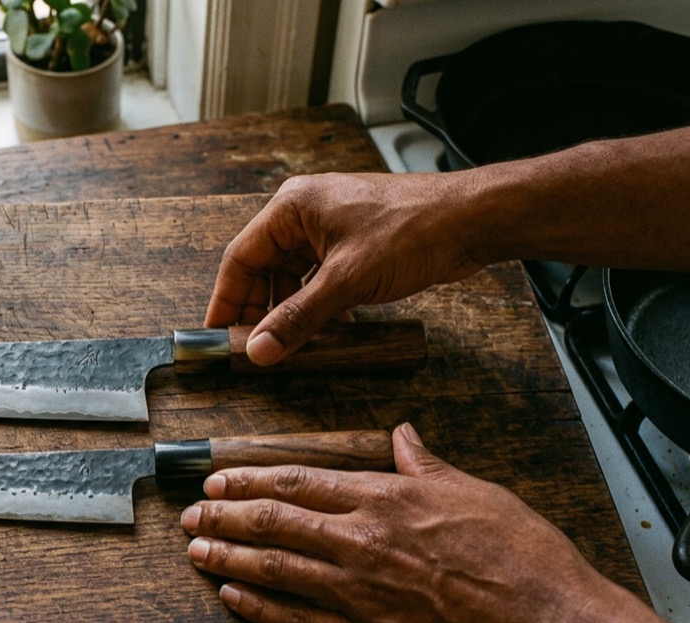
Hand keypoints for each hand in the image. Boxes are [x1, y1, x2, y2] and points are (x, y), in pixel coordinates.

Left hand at [180, 423, 617, 622]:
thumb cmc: (524, 560)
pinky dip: (259, 606)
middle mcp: (362, 541)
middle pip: (274, 521)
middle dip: (224, 514)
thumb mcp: (477, 493)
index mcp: (388, 499)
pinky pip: (296, 620)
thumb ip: (427, 465)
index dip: (251, 478)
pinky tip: (233, 595)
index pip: (300, 481)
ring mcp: (359, 593)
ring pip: (274, 567)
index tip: (219, 477)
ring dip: (228, 556)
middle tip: (191, 512)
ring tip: (196, 549)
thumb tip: (404, 434)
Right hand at [205, 173, 484, 364]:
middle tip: (252, 348)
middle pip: (264, 268)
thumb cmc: (414, 230)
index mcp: (292, 207)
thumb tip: (259, 349)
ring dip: (288, 311)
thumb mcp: (347, 281)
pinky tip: (322, 332)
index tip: (217, 335)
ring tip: (286, 346)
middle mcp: (305, 213)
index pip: (240, 257)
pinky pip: (318, 279)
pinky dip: (315, 305)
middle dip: (258, 309)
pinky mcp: (353, 245)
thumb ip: (298, 318)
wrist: (472, 220)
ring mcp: (331, 229)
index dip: (226, 299)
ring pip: (292, 276)